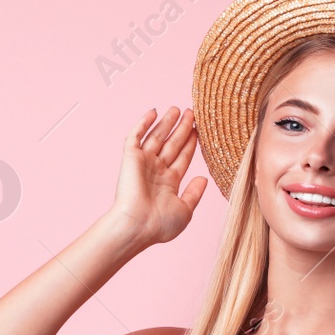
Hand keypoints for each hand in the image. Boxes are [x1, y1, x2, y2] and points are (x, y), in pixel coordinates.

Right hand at [105, 106, 208, 247]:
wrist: (137, 226)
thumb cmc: (160, 224)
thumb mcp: (185, 209)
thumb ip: (195, 193)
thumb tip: (204, 178)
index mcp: (169, 183)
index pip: (182, 158)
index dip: (191, 143)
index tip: (200, 130)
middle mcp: (156, 171)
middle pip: (172, 144)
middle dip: (182, 129)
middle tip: (192, 113)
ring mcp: (143, 163)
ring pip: (157, 137)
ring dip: (166, 122)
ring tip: (177, 108)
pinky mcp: (130, 157)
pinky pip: (136, 136)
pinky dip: (143, 123)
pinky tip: (154, 111)